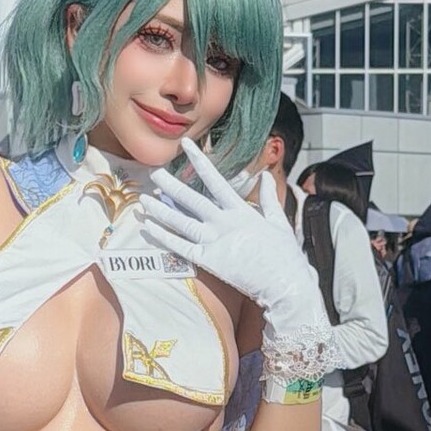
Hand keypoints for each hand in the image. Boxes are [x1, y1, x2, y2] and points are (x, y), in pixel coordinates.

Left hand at [139, 139, 327, 339]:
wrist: (286, 285)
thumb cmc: (286, 257)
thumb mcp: (279, 223)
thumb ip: (269, 199)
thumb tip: (265, 177)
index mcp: (241, 211)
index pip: (215, 179)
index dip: (200, 161)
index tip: (187, 145)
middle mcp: (224, 223)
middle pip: (191, 199)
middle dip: (171, 184)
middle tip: (154, 171)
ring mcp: (214, 242)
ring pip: (180, 221)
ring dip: (161, 209)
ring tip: (144, 199)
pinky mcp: (208, 261)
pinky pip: (180, 247)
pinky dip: (164, 236)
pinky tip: (149, 226)